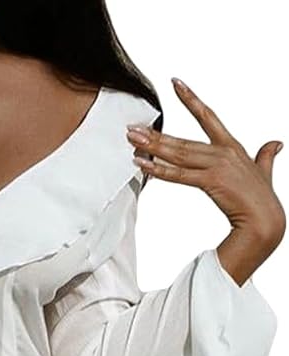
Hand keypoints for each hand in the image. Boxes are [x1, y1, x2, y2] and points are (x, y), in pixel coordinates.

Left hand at [126, 78, 285, 274]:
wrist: (265, 219)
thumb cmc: (263, 198)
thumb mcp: (264, 171)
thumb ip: (267, 155)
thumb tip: (276, 144)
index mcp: (232, 146)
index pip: (207, 116)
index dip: (191, 99)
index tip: (176, 84)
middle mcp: (222, 152)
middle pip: (182, 140)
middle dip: (156, 134)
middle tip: (133, 128)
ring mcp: (216, 166)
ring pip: (178, 154)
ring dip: (152, 148)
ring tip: (132, 140)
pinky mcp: (211, 181)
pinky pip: (179, 175)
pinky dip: (159, 170)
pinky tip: (143, 165)